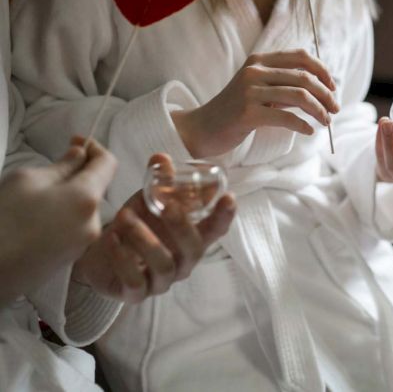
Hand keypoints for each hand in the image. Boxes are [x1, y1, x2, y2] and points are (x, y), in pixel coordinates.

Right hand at [0, 137, 116, 306]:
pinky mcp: (71, 258)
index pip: (108, 164)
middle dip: (79, 173)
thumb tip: (81, 155)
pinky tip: (37, 217)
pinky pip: (75, 226)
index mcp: (87, 199)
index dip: (94, 148)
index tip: (76, 141)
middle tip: (51, 167)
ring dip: (70, 195)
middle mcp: (94, 223)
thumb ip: (62, 165)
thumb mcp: (27, 180)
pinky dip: (64, 214)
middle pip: (97, 187)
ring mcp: (84, 244)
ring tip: (37, 196)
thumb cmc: (2, 221)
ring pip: (84, 207)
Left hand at [71, 154, 235, 302]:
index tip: (229, 197)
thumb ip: (159, 182)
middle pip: (194, 250)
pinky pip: (135, 281)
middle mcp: (182, 261)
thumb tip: (161, 158)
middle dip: (182, 226)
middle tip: (167, 206)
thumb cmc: (137, 225)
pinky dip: (122, 258)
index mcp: (191, 237)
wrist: (102, 255)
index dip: (224, 216)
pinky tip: (111, 238)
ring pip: (164, 265)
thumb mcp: (148, 201)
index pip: (216, 229)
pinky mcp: (135, 294)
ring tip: (124, 217)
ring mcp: (161, 280)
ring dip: (145, 238)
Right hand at [172, 49, 338, 157]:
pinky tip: (309, 131)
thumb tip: (319, 90)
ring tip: (327, 122)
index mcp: (259, 60)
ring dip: (319, 110)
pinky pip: (285, 117)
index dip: (322, 70)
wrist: (202, 128)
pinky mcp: (247, 113)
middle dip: (326, 94)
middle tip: (335, 110)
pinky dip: (302, 125)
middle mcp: (254, 71)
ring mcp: (249, 91)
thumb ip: (282, 85)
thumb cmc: (234, 111)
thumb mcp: (258, 90)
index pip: (300, 56)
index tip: (333, 87)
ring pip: (298, 96)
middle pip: (304, 77)